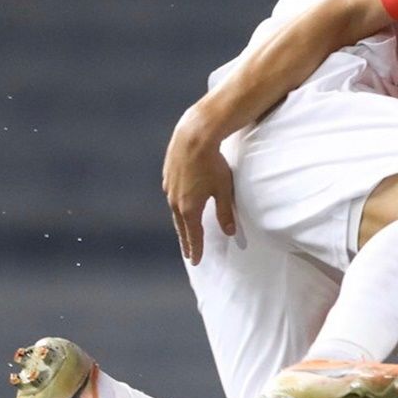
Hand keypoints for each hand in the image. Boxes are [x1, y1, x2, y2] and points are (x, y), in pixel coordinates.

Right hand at [163, 112, 237, 264]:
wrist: (193, 137)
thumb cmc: (212, 163)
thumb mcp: (223, 190)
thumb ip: (226, 212)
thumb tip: (230, 232)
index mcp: (189, 208)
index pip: (193, 235)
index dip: (196, 249)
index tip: (196, 261)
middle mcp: (175, 201)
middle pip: (181, 227)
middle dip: (186, 241)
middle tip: (188, 254)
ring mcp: (169, 188)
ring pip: (175, 211)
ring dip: (180, 223)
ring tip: (184, 232)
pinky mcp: (167, 175)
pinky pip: (172, 195)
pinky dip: (177, 205)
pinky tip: (179, 204)